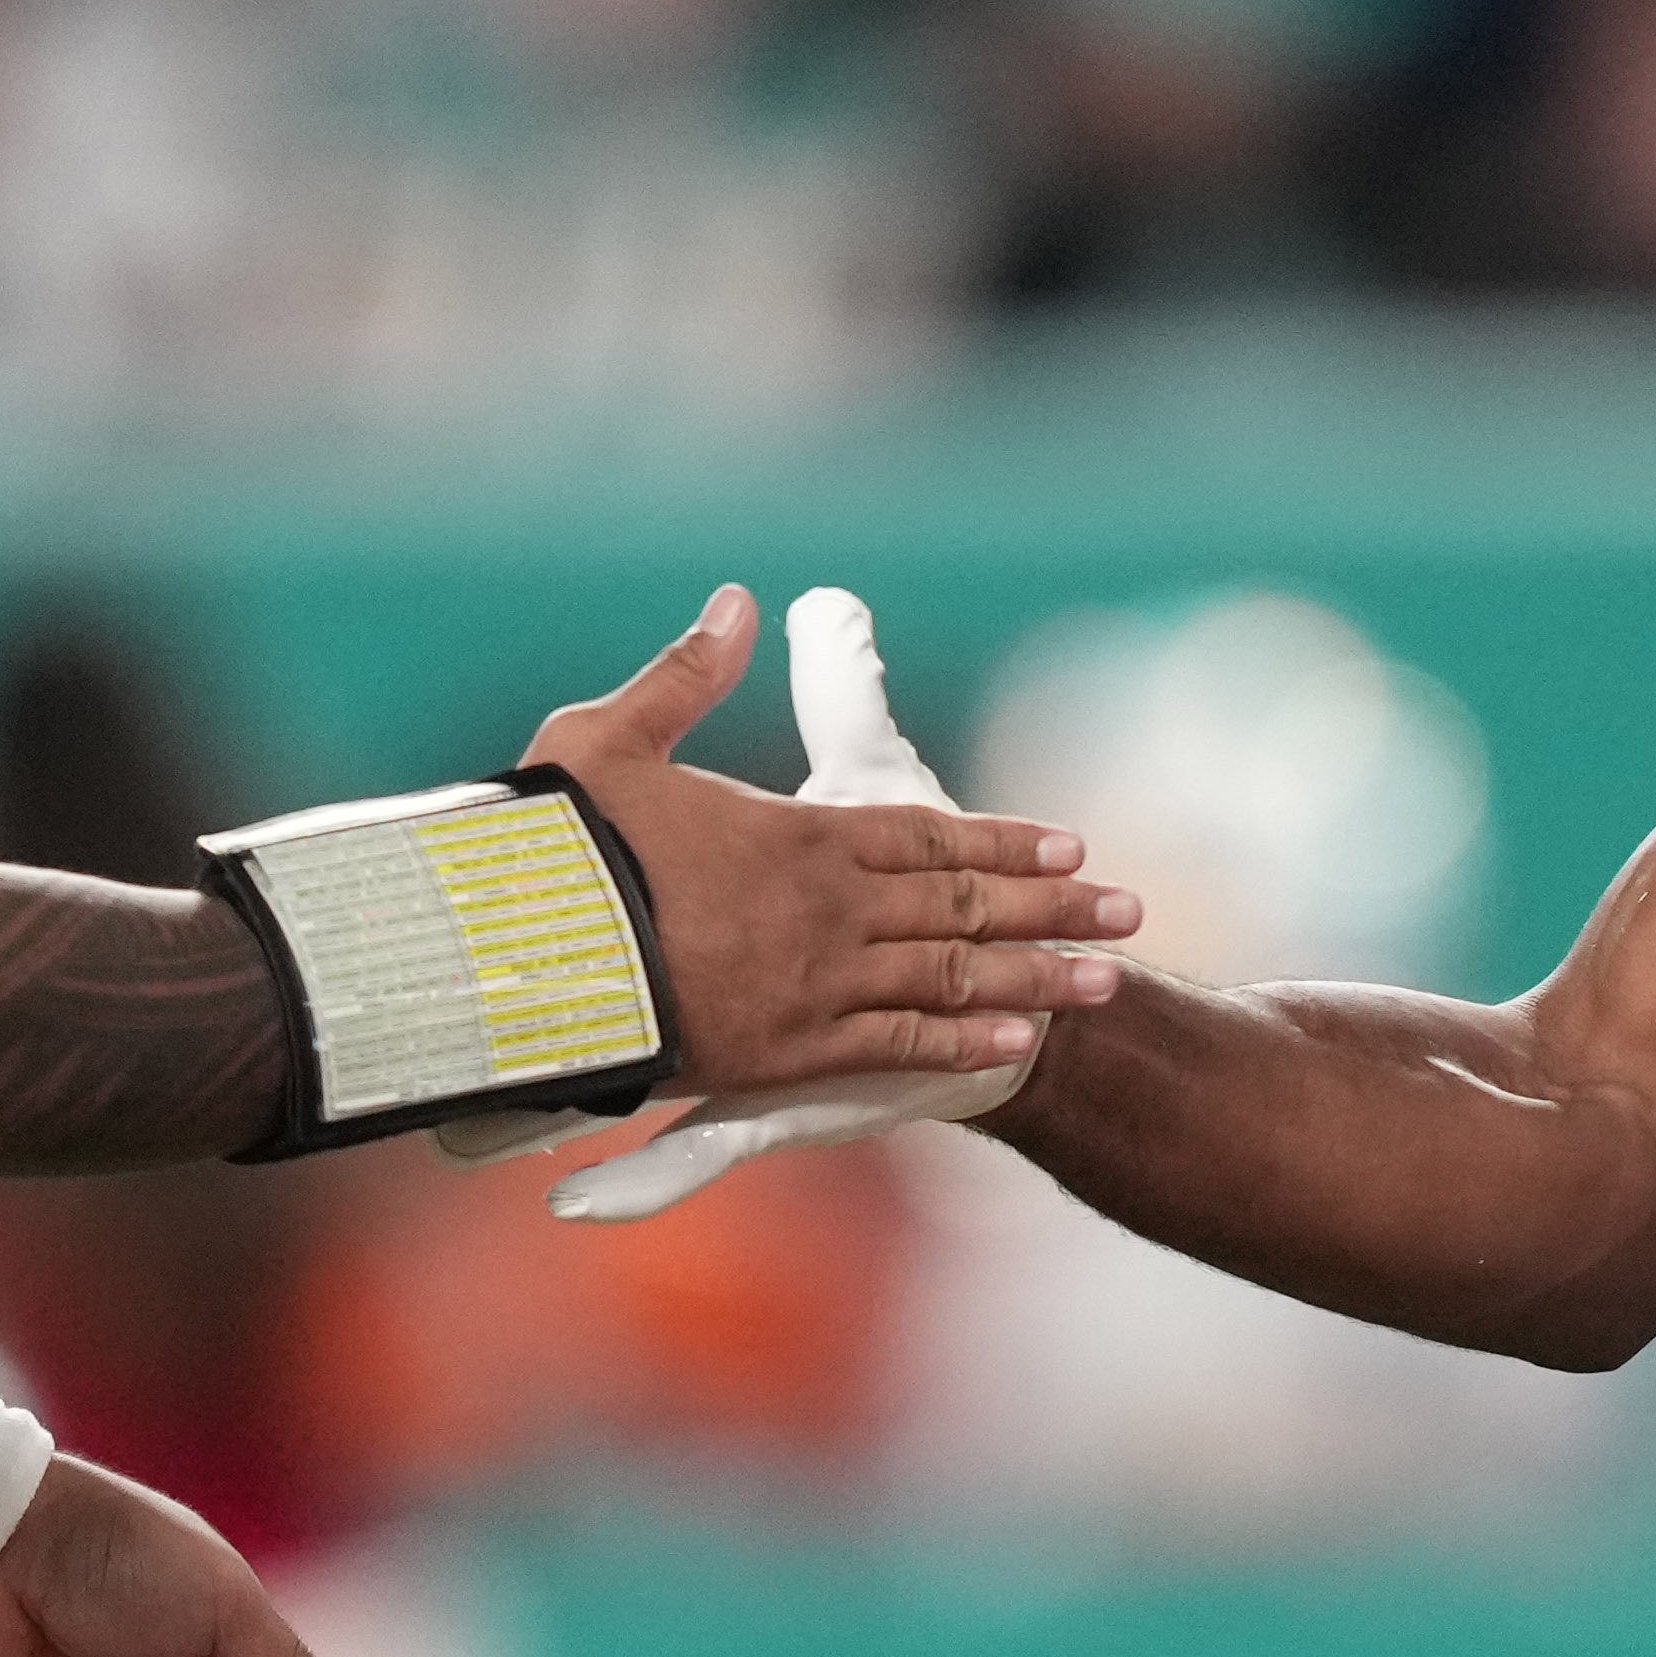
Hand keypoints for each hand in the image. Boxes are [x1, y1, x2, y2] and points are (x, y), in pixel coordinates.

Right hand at [526, 584, 1131, 1094]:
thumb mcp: (609, 739)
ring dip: (1032, 978)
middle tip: (1129, 910)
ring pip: (951, 980)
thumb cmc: (561, 849)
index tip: (1071, 843)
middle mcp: (831, 911)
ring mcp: (818, 988)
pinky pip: (897, 1047)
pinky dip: (959, 1043)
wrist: (526, 964)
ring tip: (1102, 980)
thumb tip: (741, 601)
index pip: (932, 836)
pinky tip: (1011, 1042)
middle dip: (1052, 907)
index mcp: (801, 835)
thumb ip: (686, 676)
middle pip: (965, 909)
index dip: (1005, 841)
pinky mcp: (789, 1055)